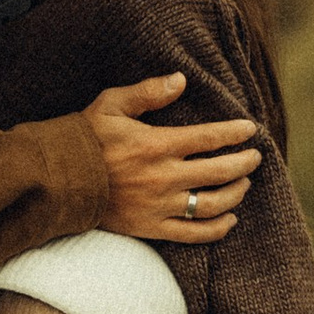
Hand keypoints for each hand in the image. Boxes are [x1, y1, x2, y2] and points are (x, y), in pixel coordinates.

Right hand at [87, 77, 262, 241]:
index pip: (209, 138)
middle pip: (219, 171)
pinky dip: (217, 228)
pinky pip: (193, 233)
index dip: (234, 134)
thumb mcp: (112, 104)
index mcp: (157, 144)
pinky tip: (230, 219)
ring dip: (235, 193)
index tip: (250, 130)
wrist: (59, 179)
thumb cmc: (86, 138)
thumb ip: (148, 92)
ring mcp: (159, 205)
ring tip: (244, 184)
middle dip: (244, 163)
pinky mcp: (151, 227)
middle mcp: (163, 177)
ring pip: (212, 204)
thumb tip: (180, 79)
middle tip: (254, 157)